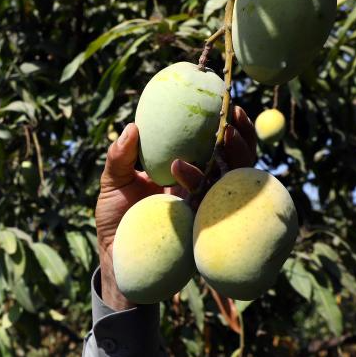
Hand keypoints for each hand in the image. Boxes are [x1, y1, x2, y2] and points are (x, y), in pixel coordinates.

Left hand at [95, 106, 257, 309]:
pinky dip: (195, 178)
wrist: (113, 255)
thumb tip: (132, 127)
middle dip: (243, 138)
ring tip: (221, 135)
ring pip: (231, 179)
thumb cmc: (115, 218)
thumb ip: (120, 155)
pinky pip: (207, 201)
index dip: (228, 125)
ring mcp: (202, 207)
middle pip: (235, 161)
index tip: (228, 101)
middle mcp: (200, 188)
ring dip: (231, 154)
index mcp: (187, 172)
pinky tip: (179, 165)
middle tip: (234, 116)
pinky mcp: (197, 226)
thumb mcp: (112, 181)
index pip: (215, 146)